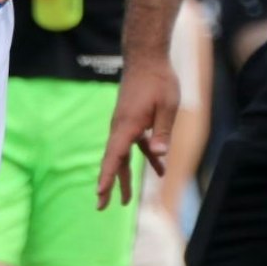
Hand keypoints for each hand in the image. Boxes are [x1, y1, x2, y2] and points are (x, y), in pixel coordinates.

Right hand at [97, 55, 176, 208]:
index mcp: (128, 125)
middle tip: (101, 207)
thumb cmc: (158, 80)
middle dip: (108, 184)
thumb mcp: (167, 105)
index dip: (107, 176)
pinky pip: (137, 144)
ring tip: (124, 201)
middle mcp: (122, 127)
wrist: (147, 58)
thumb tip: (160, 155)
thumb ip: (163, 131)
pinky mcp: (133, 120)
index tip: (99, 194)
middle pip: (113, 160)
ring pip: (123, 155)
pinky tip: (160, 170)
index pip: (114, 156)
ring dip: (125, 177)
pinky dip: (146, 157)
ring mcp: (126, 124)